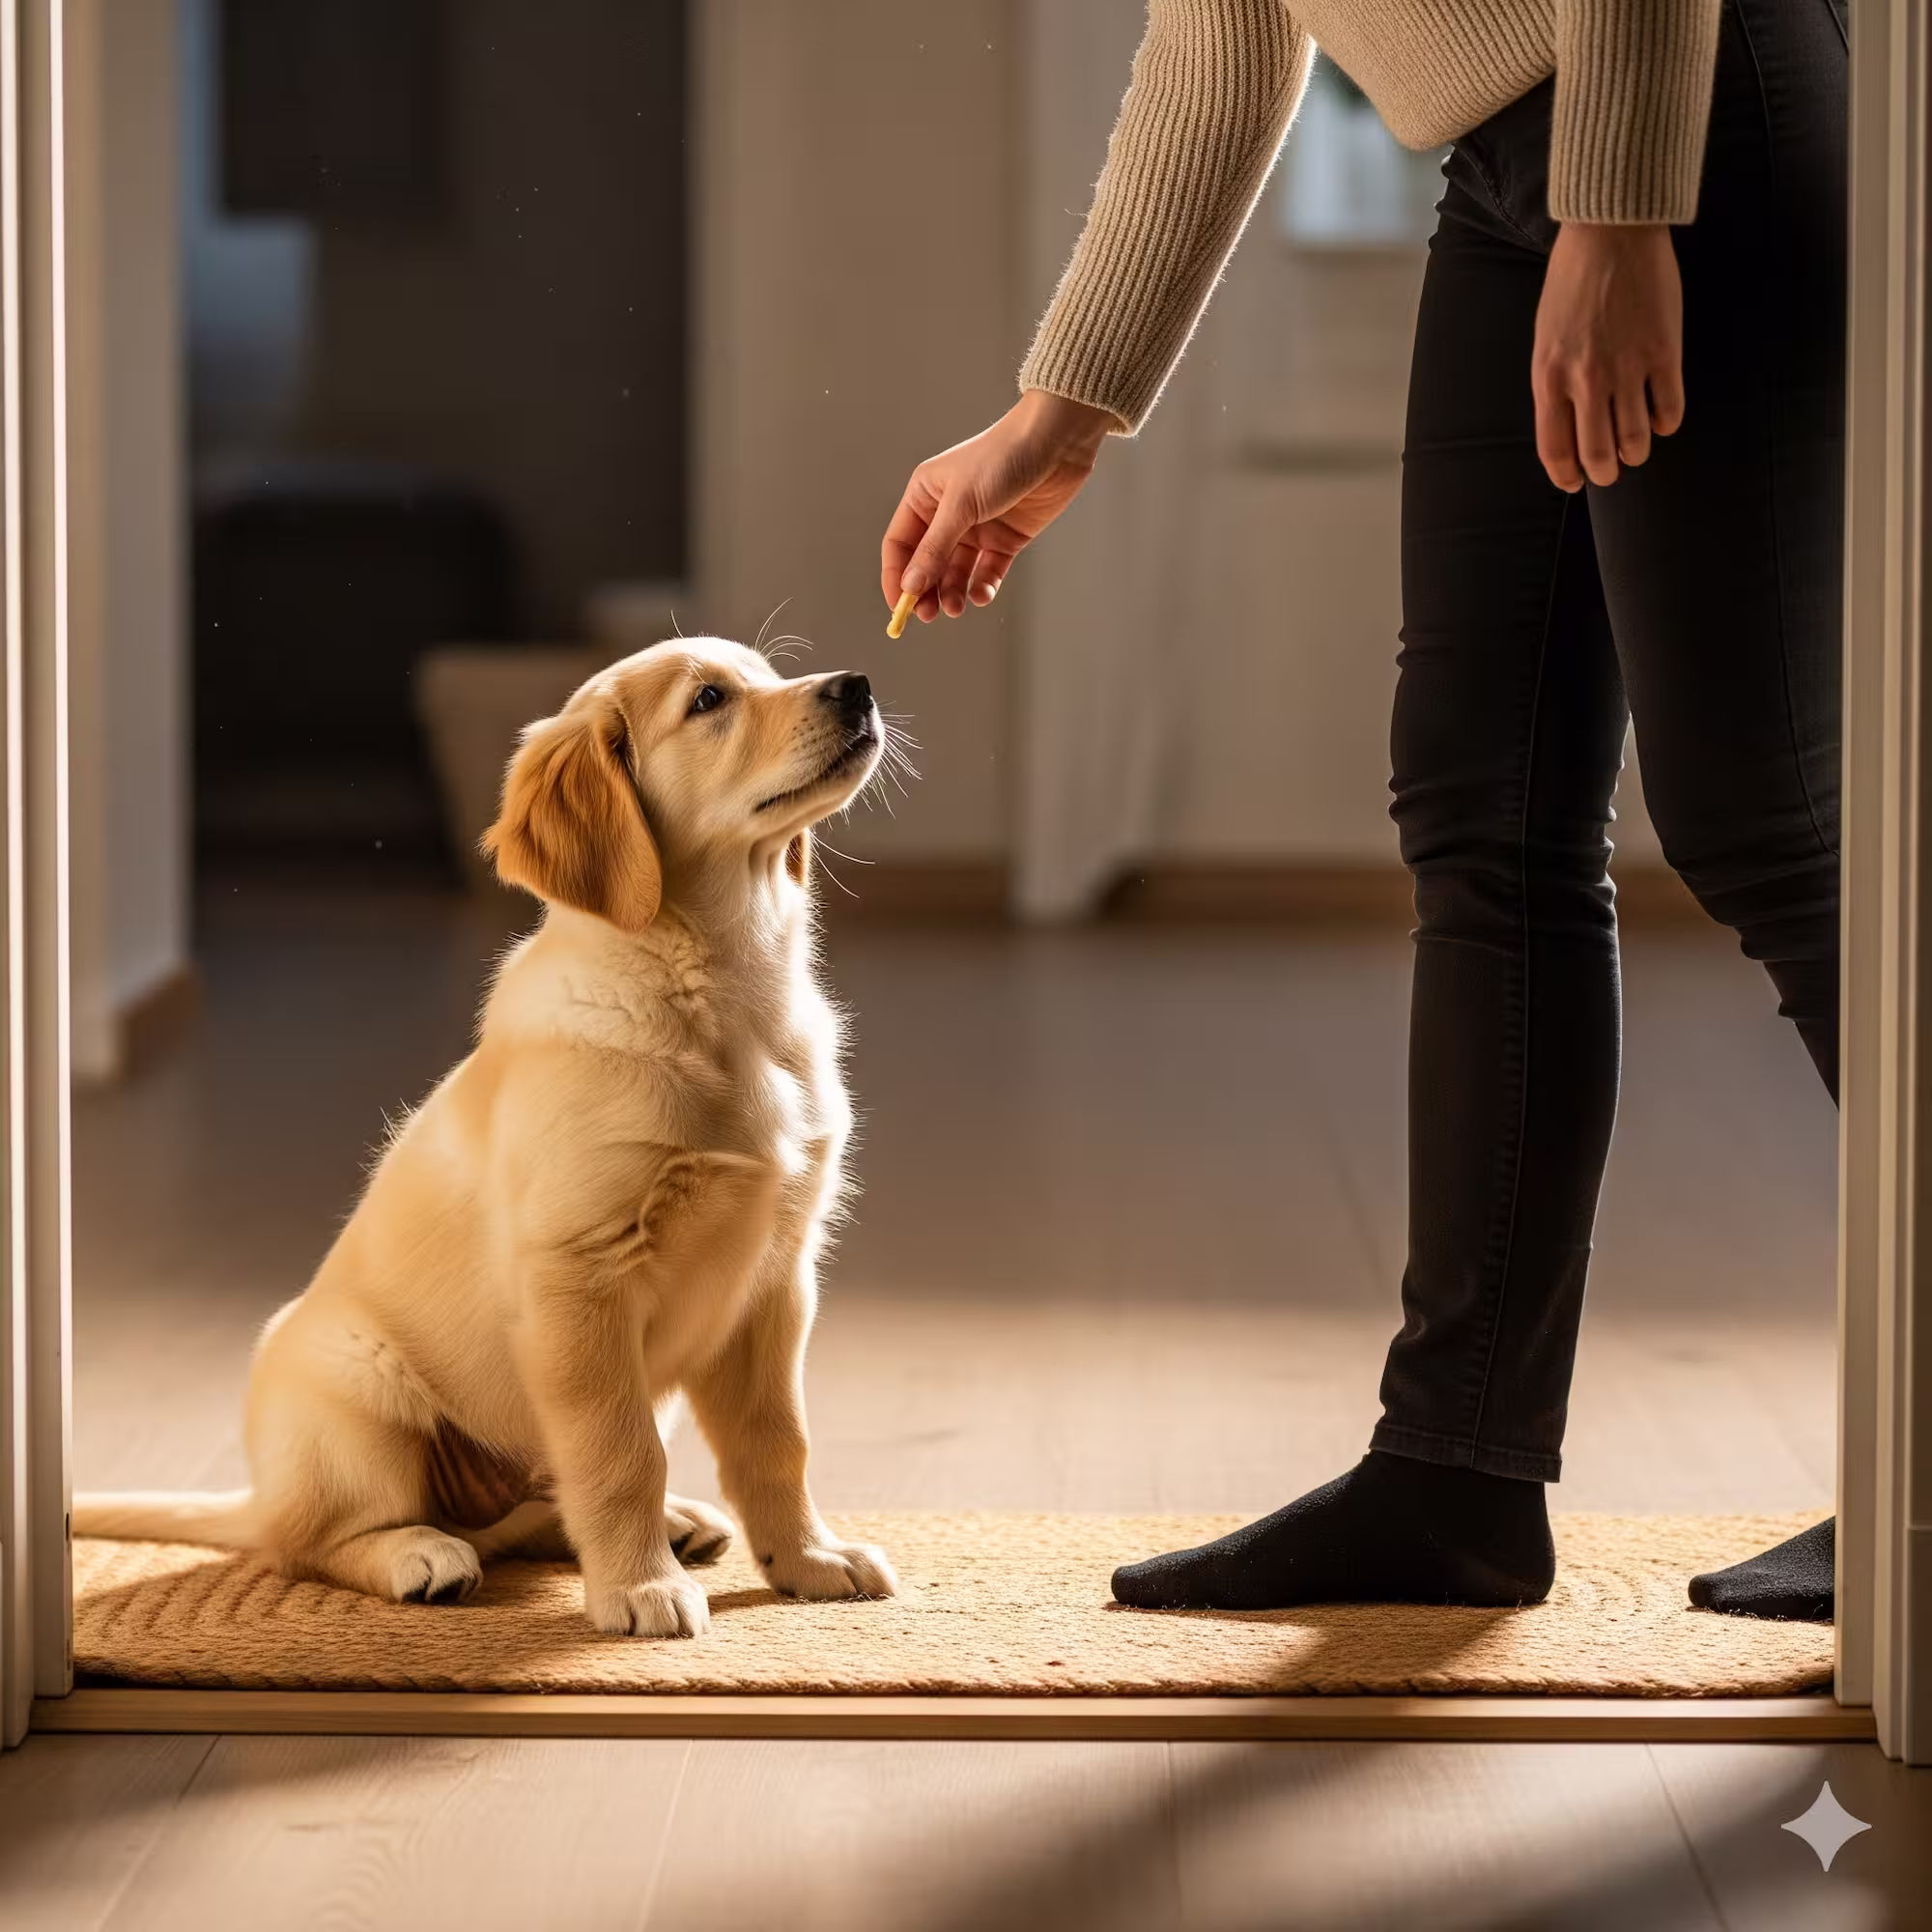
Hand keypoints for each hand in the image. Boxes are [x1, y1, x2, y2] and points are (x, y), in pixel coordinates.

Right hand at [882, 391, 1113, 622]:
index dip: (896, 576)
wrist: (1055, 444)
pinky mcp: (1006, 539)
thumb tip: (910, 586)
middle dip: (925, 590)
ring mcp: (977, 528)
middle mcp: (947, 514)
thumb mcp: (961, 505)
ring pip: (956, 571)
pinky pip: (988, 570)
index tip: (897, 606)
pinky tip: (982, 593)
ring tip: (956, 607)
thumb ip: (935, 548)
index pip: (900, 544)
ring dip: (953, 591)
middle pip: (926, 563)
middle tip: (927, 615)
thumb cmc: (1001, 459)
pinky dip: (983, 585)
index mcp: (925, 497)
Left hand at [1532, 223, 1683, 492]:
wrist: (1611, 233)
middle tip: (1611, 470)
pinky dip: (1666, 424)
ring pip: (1636, 440)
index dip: (1566, 475)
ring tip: (1636, 448)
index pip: (1555, 449)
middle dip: (1605, 471)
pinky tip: (1661, 418)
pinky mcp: (1665, 352)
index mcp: (1549, 378)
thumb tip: (1569, 427)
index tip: (1575, 482)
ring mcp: (1628, 367)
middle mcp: (1586, 381)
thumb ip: (1555, 383)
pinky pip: (1670, 410)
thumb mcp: (1545, 338)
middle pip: (1598, 454)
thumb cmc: (1571, 283)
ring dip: (1636, 452)